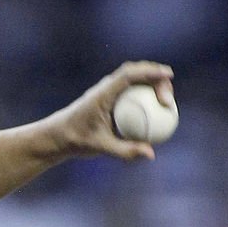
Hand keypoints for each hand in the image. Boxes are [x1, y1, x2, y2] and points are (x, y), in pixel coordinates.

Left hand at [51, 60, 174, 160]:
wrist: (58, 136)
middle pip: (135, 72)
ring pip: (134, 78)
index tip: (168, 75)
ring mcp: (107, 90)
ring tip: (167, 100)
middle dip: (156, 77)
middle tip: (168, 99)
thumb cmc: (77, 140)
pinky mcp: (109, 97)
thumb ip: (126, 151)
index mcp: (102, 94)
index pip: (128, 75)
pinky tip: (156, 109)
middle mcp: (105, 87)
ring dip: (151, 82)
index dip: (150, 72)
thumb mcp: (101, 148)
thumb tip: (151, 154)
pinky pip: (130, 90)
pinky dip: (145, 94)